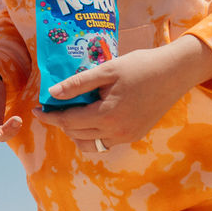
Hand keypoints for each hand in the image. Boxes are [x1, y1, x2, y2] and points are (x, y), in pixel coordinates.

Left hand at [32, 36, 211, 151]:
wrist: (174, 73)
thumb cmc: (140, 66)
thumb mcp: (106, 70)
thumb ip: (78, 84)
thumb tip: (52, 94)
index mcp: (107, 116)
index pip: (68, 122)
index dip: (50, 116)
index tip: (37, 110)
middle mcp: (117, 132)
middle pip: (77, 135)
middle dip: (61, 123)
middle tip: (52, 109)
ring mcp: (128, 136)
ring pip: (91, 144)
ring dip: (76, 133)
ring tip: (70, 114)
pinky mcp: (135, 135)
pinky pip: (106, 142)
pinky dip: (93, 135)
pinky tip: (91, 117)